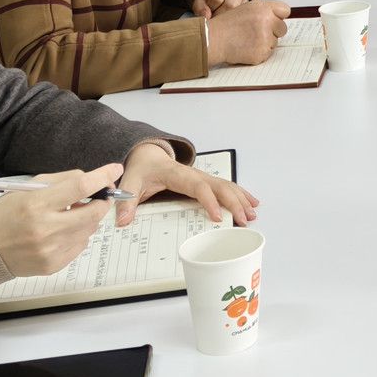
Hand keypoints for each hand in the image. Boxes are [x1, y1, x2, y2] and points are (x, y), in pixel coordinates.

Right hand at [0, 166, 120, 276]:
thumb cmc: (5, 214)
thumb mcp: (28, 188)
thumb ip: (62, 182)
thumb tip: (92, 180)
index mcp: (36, 204)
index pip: (80, 187)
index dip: (102, 177)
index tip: (114, 170)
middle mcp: (45, 228)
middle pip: (93, 212)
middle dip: (101, 201)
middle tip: (97, 196)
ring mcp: (50, 249)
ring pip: (89, 229)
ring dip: (88, 219)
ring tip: (70, 215)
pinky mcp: (53, 264)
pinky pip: (80, 246)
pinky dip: (77, 235)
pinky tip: (61, 232)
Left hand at [115, 142, 256, 228]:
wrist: (148, 154)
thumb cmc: (142, 168)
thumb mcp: (131, 182)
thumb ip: (127, 200)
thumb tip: (123, 221)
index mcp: (178, 174)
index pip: (199, 187)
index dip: (210, 201)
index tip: (218, 217)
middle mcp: (195, 174)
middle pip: (220, 186)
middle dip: (234, 203)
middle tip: (244, 221)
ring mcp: (202, 177)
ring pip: (227, 186)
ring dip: (241, 199)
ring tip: (252, 216)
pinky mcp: (205, 182)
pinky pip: (226, 187)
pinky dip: (240, 195)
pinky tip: (252, 204)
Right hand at [206, 0, 288, 66]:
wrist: (214, 40)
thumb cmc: (227, 25)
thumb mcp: (246, 9)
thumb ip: (265, 11)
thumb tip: (279, 18)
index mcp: (263, 8)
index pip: (285, 10)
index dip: (278, 16)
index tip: (273, 19)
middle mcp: (266, 21)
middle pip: (282, 28)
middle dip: (273, 31)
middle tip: (256, 32)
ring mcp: (265, 38)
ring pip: (275, 42)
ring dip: (265, 43)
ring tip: (248, 40)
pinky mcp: (262, 53)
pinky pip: (267, 53)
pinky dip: (259, 53)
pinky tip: (246, 48)